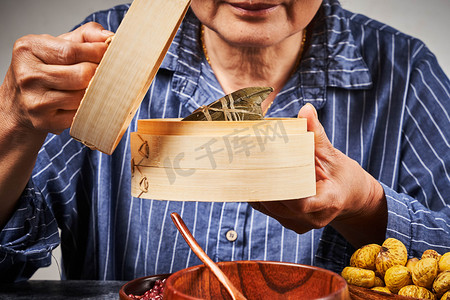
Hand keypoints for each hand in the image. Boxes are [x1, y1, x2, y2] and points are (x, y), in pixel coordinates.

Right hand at [0, 22, 112, 134]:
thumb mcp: (58, 45)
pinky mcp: (44, 121)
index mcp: (29, 50)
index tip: (110, 54)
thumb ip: (85, 36)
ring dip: (95, 93)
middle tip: (107, 74)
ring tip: (94, 88)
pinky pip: (79, 115)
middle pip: (81, 75)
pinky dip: (88, 110)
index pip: (71, 51)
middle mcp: (28, 75)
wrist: (19, 102)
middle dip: (99, 74)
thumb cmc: (45, 69)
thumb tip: (110, 38)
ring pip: (83, 97)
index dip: (97, 53)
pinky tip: (85, 104)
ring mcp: (34, 101)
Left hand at [250, 103, 386, 247]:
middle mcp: (313, 218)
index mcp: (328, 201)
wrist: (349, 197)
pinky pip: (270, 212)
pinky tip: (251, 179)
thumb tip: (306, 109)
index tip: (268, 174)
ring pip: (271, 210)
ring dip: (258, 191)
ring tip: (244, 170)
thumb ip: (316, 133)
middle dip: (263, 186)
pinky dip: (261, 196)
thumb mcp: (332, 154)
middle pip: (280, 206)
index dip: (284, 192)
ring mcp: (301, 224)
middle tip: (246, 165)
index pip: (302, 204)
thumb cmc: (341, 175)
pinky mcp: (292, 224)